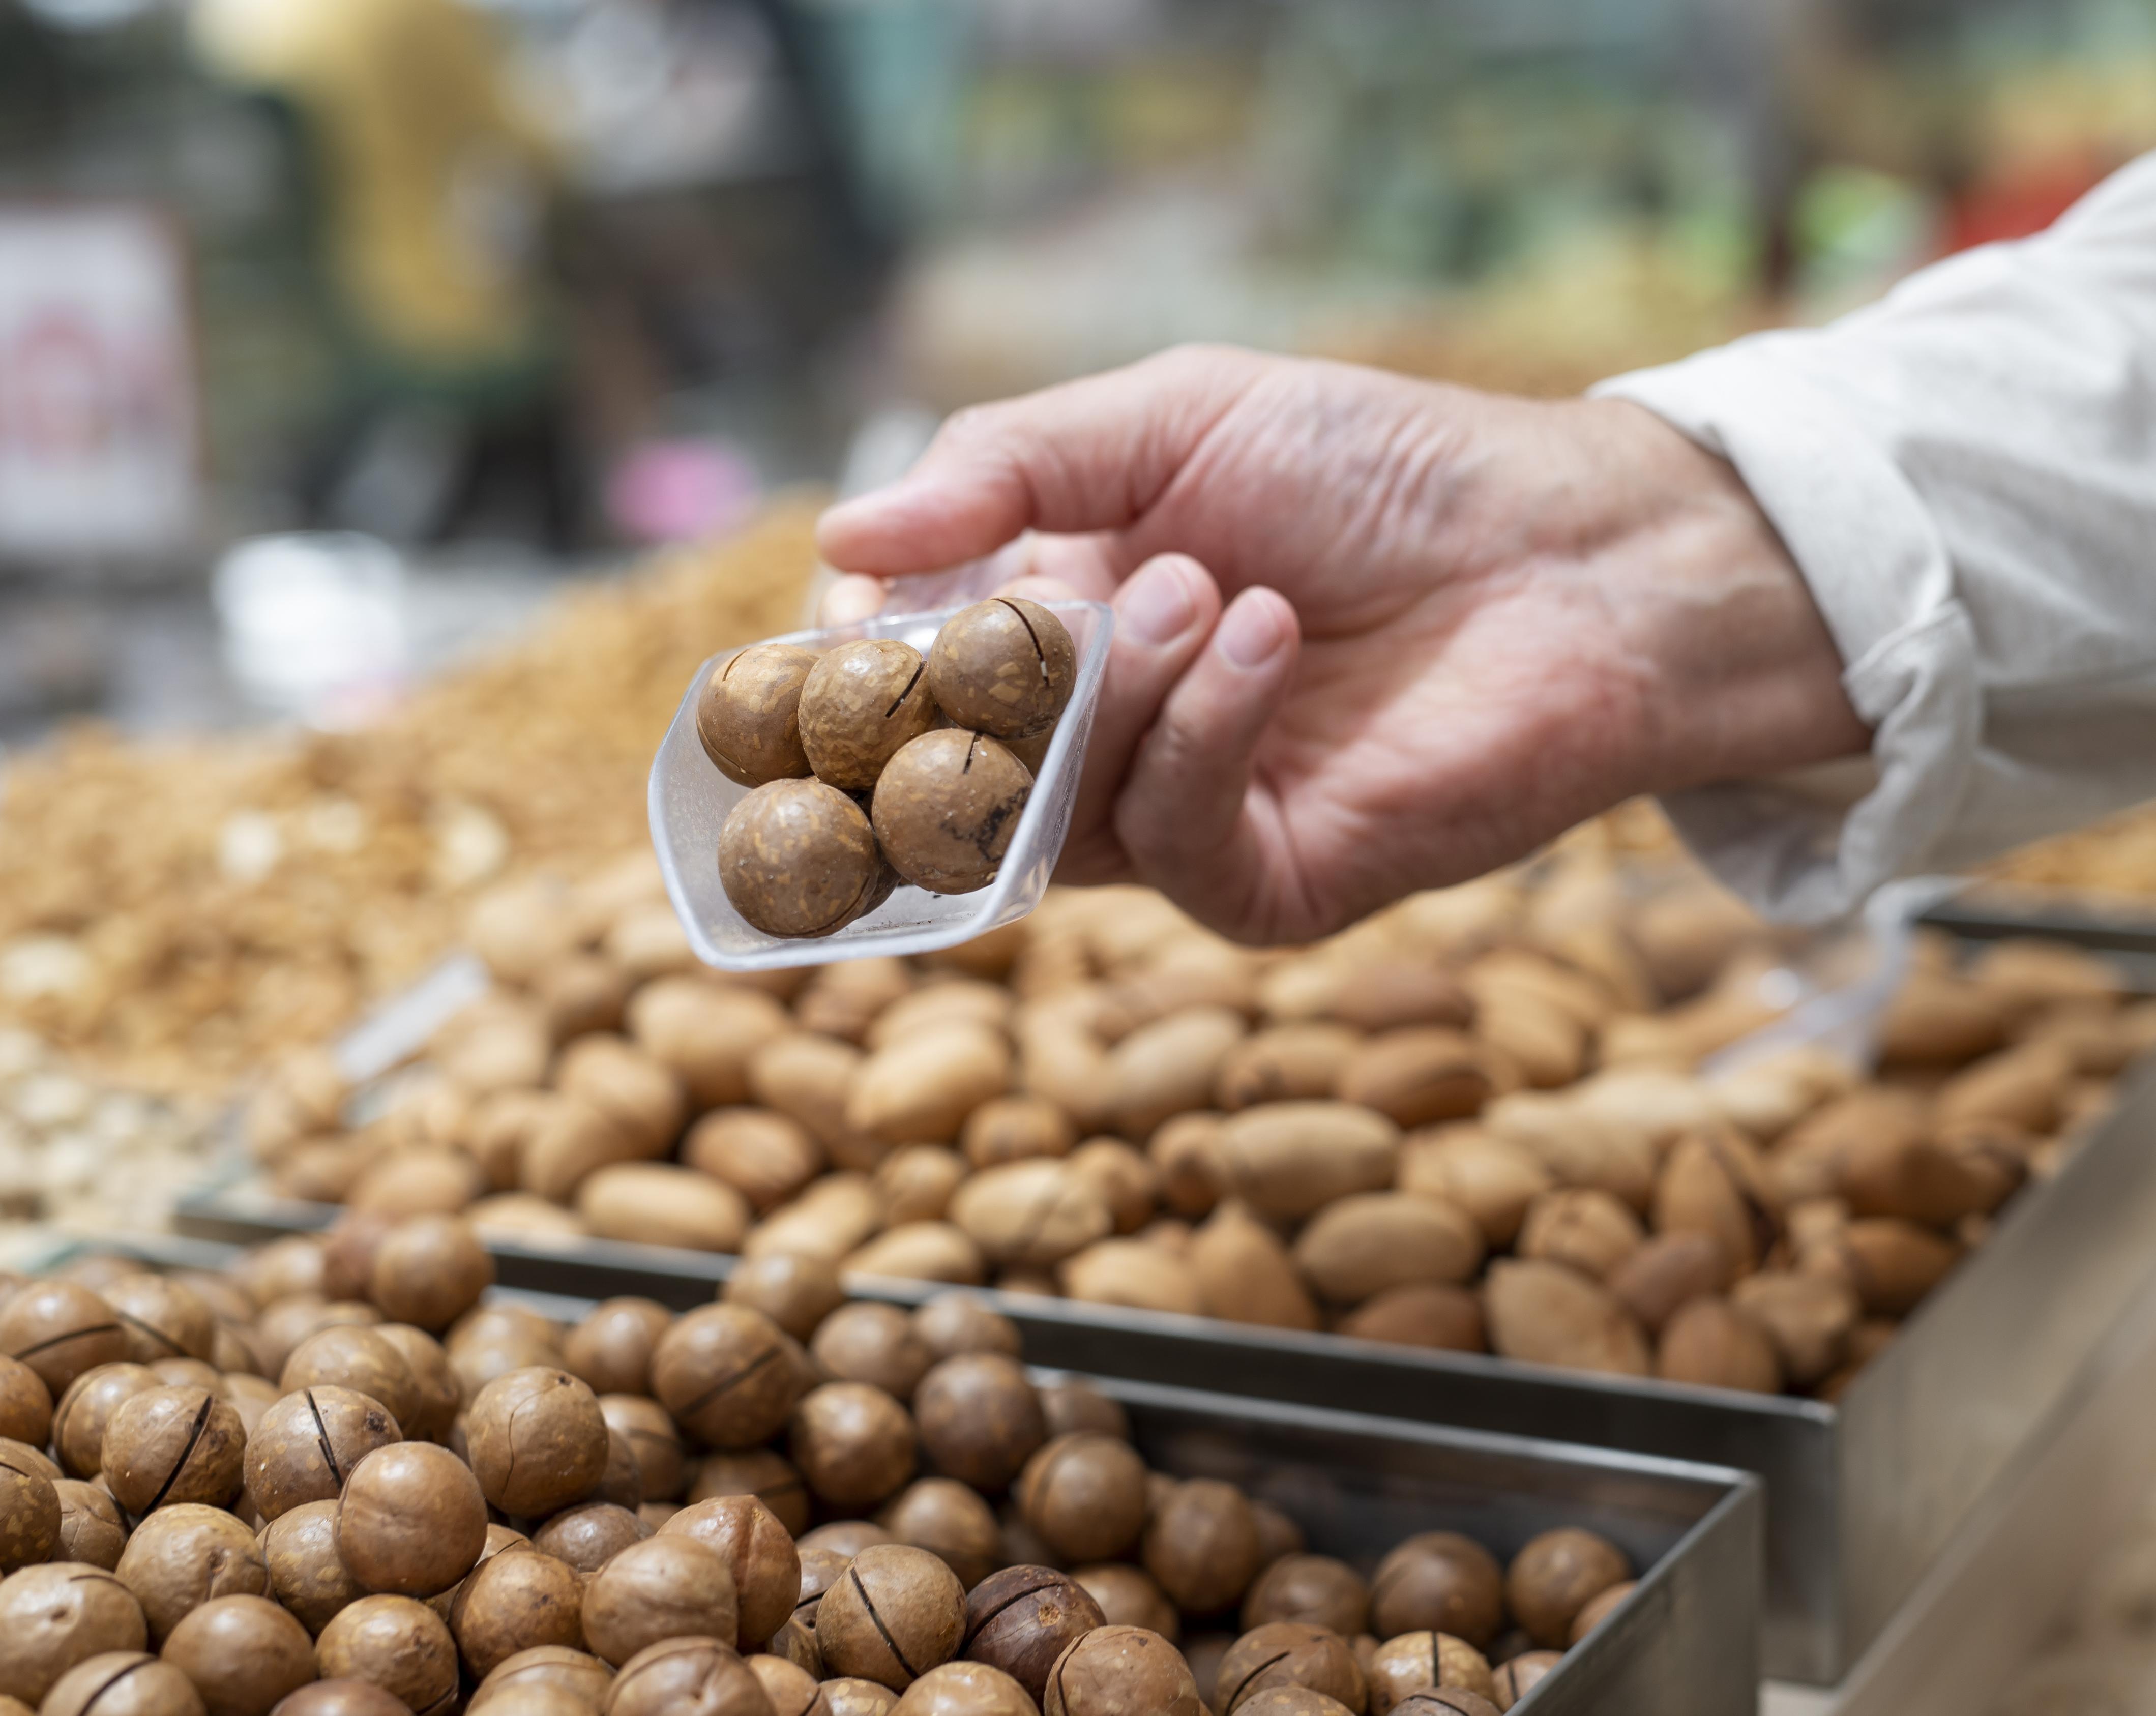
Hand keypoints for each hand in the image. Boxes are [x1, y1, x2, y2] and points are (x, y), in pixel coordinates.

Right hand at [817, 345, 1868, 944]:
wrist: (1573, 549)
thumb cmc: (1384, 470)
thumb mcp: (1171, 419)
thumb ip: (1000, 468)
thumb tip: (840, 537)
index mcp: (1058, 627)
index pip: (906, 682)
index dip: (862, 664)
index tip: (847, 624)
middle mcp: (1099, 740)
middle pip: (953, 765)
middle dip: (978, 681)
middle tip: (1034, 599)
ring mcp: (1175, 822)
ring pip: (1046, 809)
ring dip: (1110, 686)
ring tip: (1201, 582)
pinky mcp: (1260, 886)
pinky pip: (1165, 840)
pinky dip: (1194, 733)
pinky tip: (1260, 638)